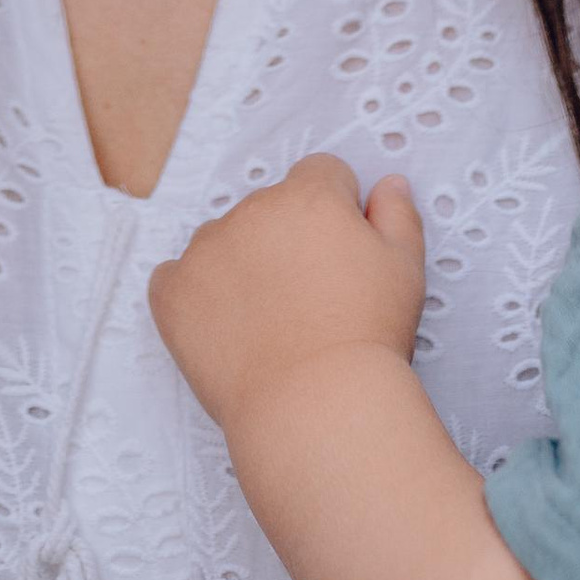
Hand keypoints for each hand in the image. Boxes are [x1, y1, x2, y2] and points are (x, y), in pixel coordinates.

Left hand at [150, 152, 425, 439]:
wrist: (316, 404)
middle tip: (308, 297)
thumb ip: (397, 216)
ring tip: (269, 323)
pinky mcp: (174, 292)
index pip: (321, 174)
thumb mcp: (405, 269)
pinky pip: (175, 277)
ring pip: (224, 241)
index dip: (336, 211)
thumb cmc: (366, 338)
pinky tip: (224, 329)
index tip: (340, 253)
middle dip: (287, 239)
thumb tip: (388, 185)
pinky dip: (194, 296)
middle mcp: (253, 210)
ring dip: (241, 265)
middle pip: (270, 208)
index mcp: (309, 196)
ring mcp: (207, 249)